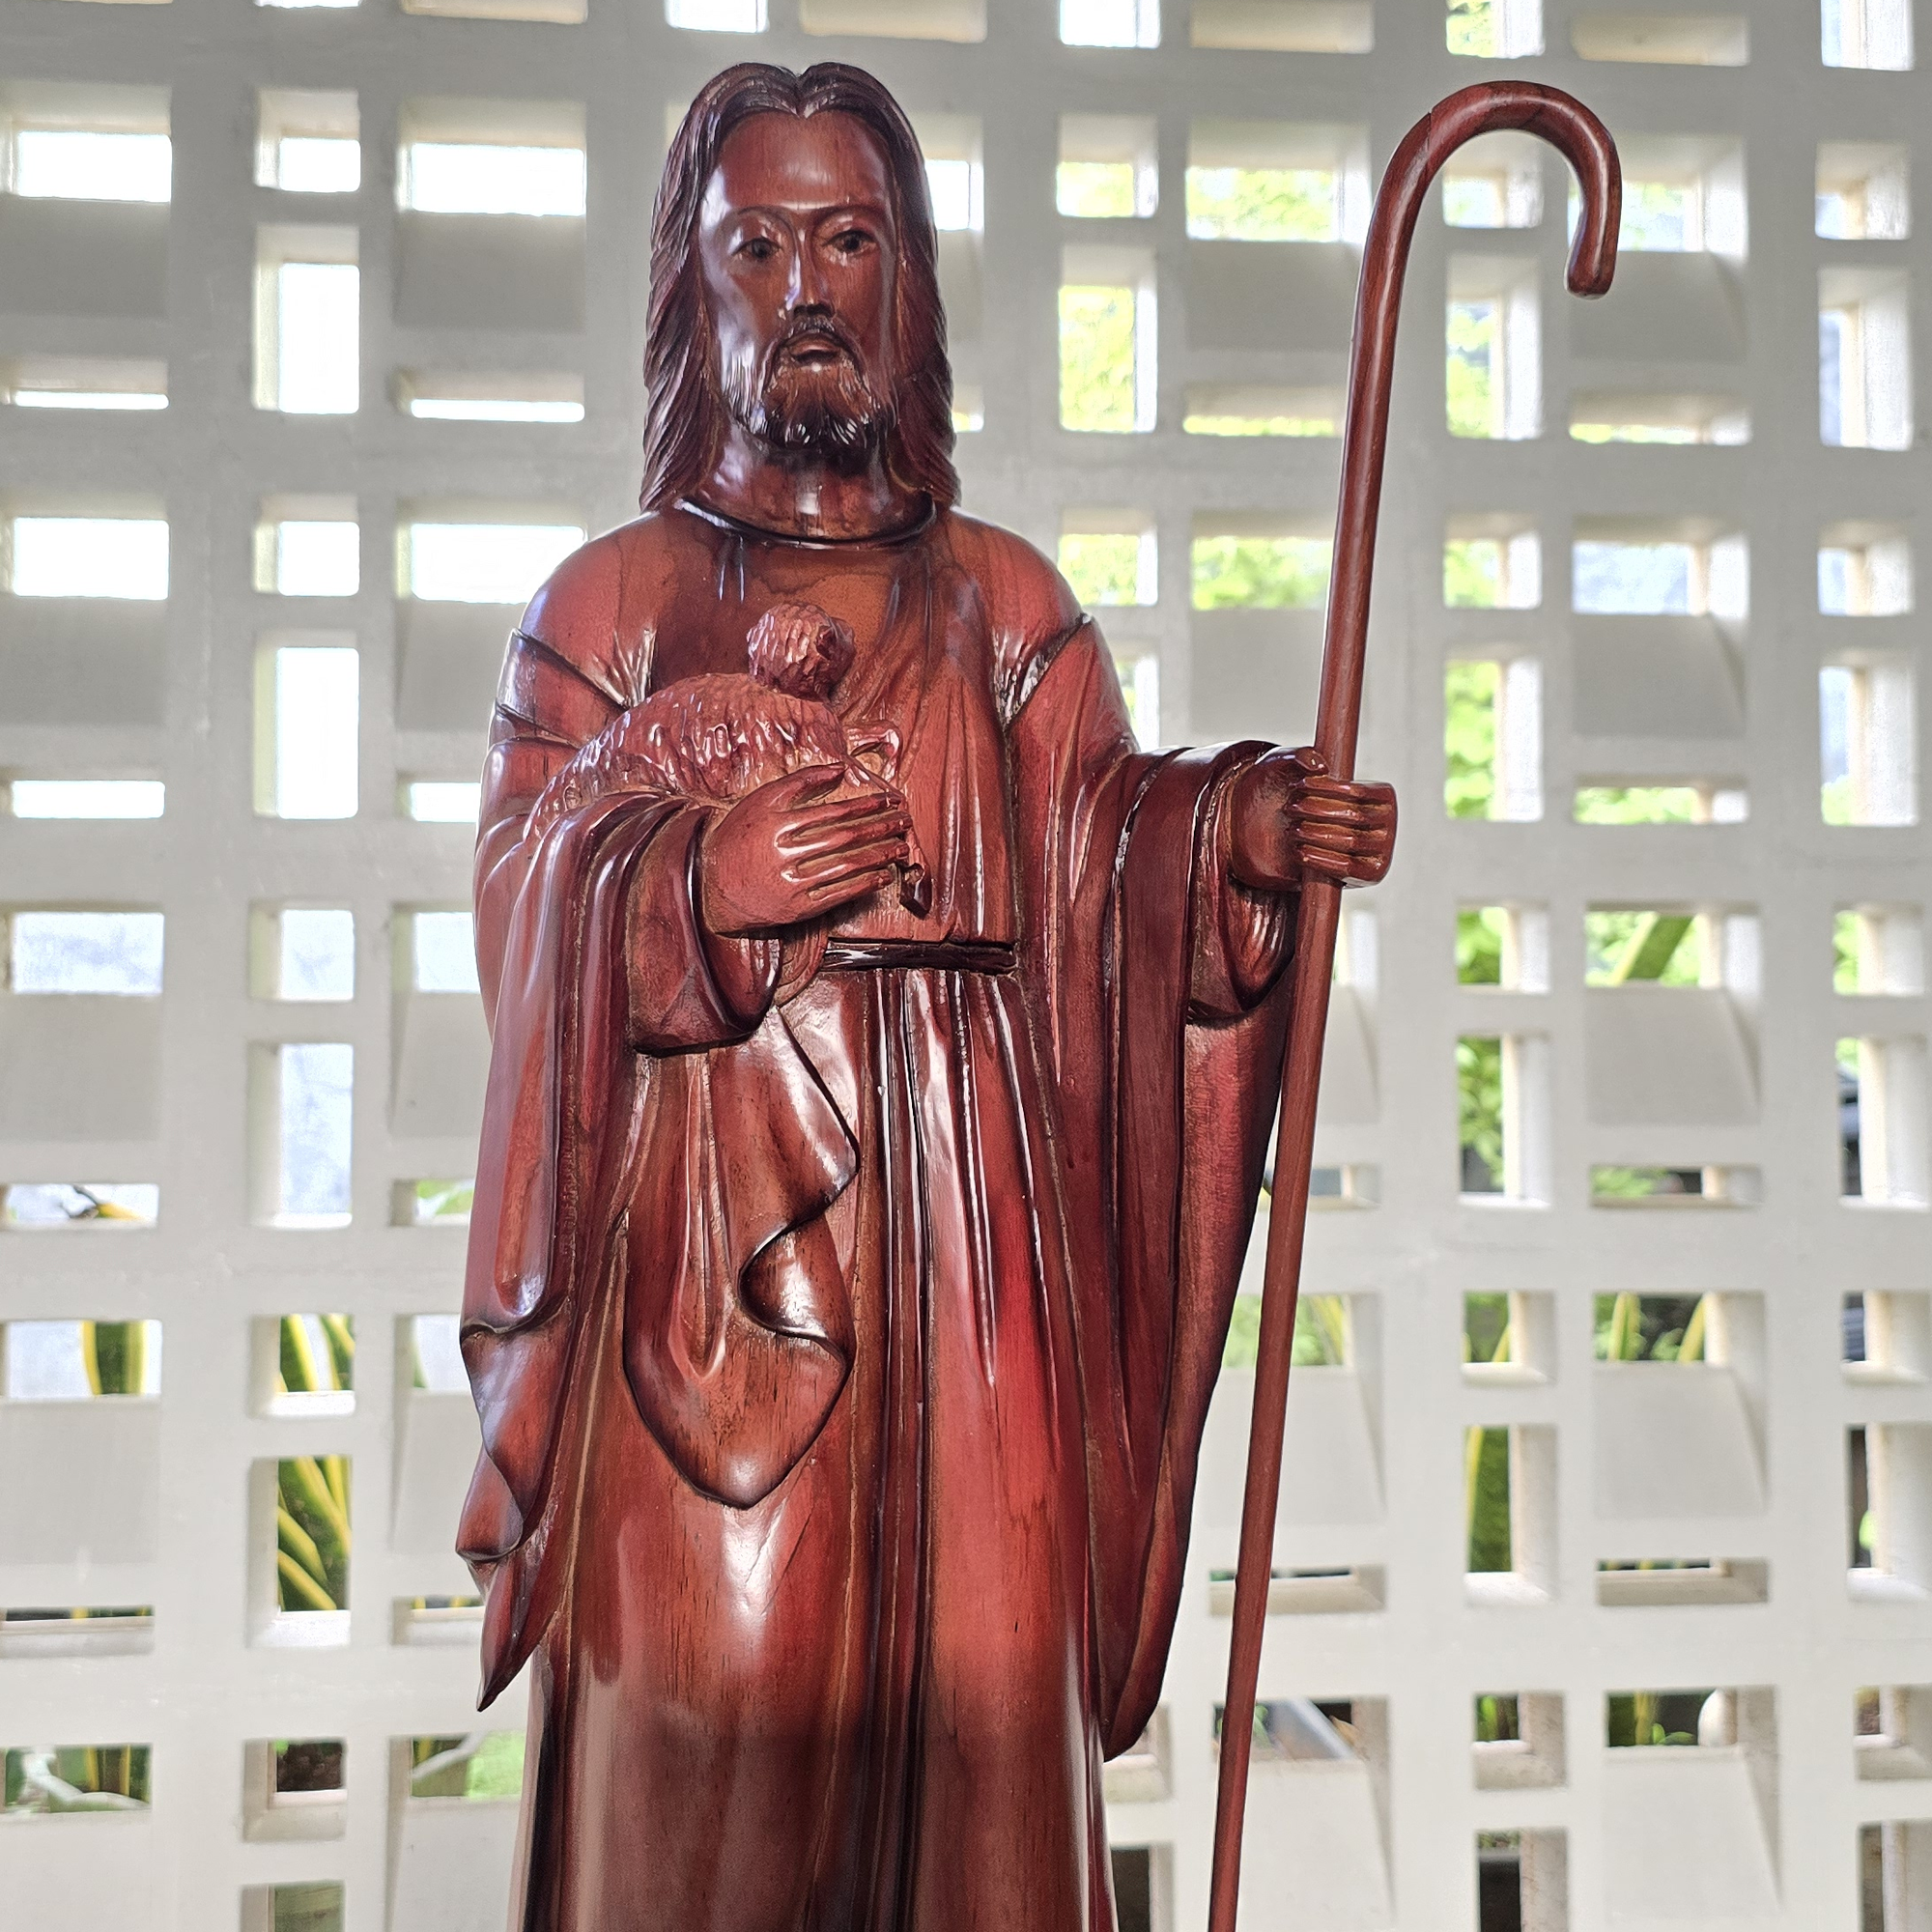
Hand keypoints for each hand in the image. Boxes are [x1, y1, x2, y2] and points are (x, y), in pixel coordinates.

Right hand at [699, 765, 910, 936]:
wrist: (711, 886)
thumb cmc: (740, 837)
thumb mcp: (760, 801)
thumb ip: (799, 782)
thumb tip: (839, 769)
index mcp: (778, 823)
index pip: (834, 811)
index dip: (867, 805)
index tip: (889, 800)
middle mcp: (785, 853)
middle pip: (845, 837)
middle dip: (880, 827)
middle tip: (904, 820)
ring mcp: (792, 883)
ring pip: (847, 866)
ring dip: (879, 855)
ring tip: (900, 846)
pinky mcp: (798, 909)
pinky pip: (839, 895)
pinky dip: (864, 885)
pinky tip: (882, 875)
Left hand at [1227, 747, 1395, 891]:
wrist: (1281, 837)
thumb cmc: (1293, 796)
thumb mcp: (1290, 767)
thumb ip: (1301, 755)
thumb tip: (1319, 766)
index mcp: (1383, 796)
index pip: (1356, 792)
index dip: (1325, 789)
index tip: (1296, 786)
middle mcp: (1389, 823)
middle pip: (1353, 817)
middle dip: (1315, 812)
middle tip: (1289, 809)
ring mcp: (1382, 851)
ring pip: (1349, 842)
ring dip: (1315, 835)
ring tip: (1292, 830)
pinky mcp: (1369, 875)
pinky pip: (1347, 868)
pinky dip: (1321, 860)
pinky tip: (1300, 853)